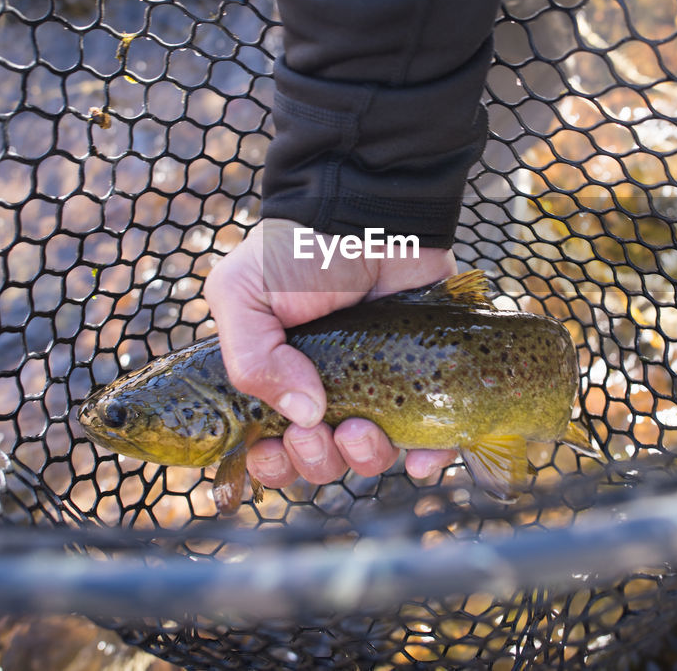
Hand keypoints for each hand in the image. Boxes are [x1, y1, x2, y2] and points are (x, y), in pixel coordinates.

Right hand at [202, 218, 457, 489]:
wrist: (371, 213)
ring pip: (373, 457)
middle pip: (322, 463)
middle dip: (317, 460)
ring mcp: (380, 387)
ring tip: (362, 427)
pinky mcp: (427, 378)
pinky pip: (434, 439)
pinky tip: (420, 458)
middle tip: (318, 428)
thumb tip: (305, 416)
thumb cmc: (299, 252)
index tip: (276, 446)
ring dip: (364, 458)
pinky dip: (429, 457)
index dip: (273, 462)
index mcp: (279, 379)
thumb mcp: (242, 295)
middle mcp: (328, 391)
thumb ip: (252, 360)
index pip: (271, 449)